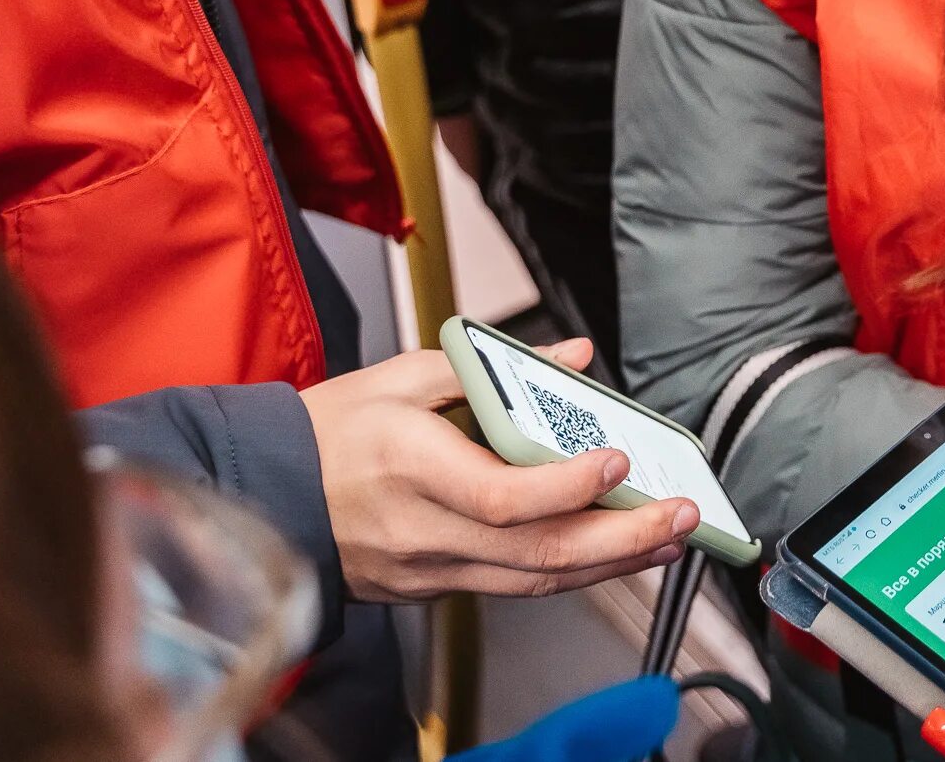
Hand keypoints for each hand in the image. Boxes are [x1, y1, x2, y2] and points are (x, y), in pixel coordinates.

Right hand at [301, 340, 698, 601]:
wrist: (264, 492)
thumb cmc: (330, 431)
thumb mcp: (402, 376)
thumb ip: (495, 367)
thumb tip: (573, 357)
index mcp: (410, 469)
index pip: (501, 497)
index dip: (567, 487)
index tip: (616, 460)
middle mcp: (422, 532)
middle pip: (535, 554)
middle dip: (622, 539)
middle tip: (680, 514)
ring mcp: (428, 570)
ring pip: (533, 582)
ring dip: (612, 563)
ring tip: (668, 537)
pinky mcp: (434, 587)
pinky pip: (513, 586)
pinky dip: (570, 572)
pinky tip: (614, 552)